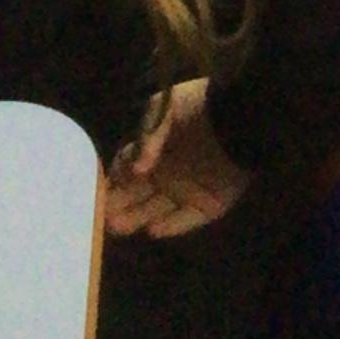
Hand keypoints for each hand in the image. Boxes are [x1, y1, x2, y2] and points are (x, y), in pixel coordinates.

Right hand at [104, 82, 250, 239]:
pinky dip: (171, 226)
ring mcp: (189, 189)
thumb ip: (146, 135)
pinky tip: (152, 230)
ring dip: (137, 217)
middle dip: (119, 204)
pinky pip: (187, 220)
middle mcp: (169, 170)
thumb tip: (136, 167)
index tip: (98, 193)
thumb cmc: (199, 109)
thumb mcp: (166, 108)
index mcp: (157, 146)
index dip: (113, 179)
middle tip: (101, 218)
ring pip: (157, 209)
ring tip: (117, 227)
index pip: (127, 166)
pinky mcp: (209, 204)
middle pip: (138, 193)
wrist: (241, 119)